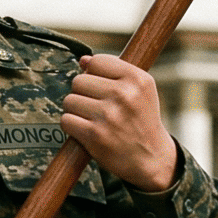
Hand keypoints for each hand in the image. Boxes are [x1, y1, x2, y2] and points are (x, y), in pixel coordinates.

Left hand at [59, 54, 178, 191]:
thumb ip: (113, 71)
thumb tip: (83, 60)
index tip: (104, 88)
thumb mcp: (140, 90)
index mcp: (137, 79)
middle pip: (78, 80)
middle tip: (99, 107)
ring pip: (69, 100)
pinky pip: (66, 120)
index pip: (96, 61)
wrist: (151, 158)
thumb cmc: (141, 120)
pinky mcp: (95, 135)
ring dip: (76, 111)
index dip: (94, 75)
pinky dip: (72, 126)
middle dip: (83, 94)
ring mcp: (109, 115)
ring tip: (93, 119)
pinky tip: (87, 131)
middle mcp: (124, 95)